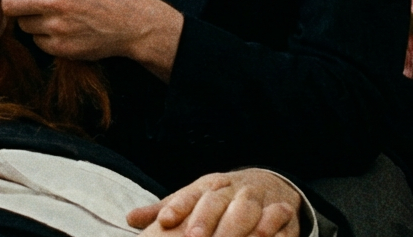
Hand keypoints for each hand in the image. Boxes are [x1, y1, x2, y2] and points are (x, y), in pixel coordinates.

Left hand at [0, 0, 182, 75]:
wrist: (133, 22)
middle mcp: (55, 1)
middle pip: (8, 5)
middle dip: (11, 4)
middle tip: (23, 4)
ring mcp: (57, 26)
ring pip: (22, 25)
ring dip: (30, 21)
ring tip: (53, 16)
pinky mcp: (61, 48)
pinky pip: (37, 41)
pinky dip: (44, 37)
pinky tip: (63, 30)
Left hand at [128, 170, 302, 236]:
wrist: (268, 184)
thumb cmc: (222, 197)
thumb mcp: (195, 197)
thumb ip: (167, 208)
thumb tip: (131, 219)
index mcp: (209, 185)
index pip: (191, 194)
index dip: (178, 206)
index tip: (165, 220)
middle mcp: (233, 189)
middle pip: (218, 202)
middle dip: (206, 220)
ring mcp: (258, 199)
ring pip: (248, 209)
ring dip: (237, 226)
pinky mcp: (282, 212)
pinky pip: (278, 218)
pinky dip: (272, 228)